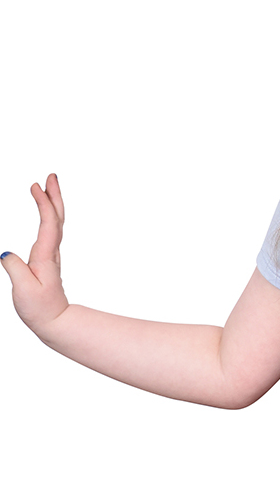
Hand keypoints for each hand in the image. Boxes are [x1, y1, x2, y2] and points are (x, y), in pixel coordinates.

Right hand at [2, 173, 69, 338]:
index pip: (48, 223)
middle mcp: (51, 252)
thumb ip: (15, 270)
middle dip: (54, 195)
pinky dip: (48, 216)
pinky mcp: (47, 259)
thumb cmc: (40, 308)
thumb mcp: (24, 290)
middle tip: (51, 175)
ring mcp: (51, 254)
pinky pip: (50, 231)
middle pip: (57, 218)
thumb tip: (6, 253)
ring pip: (55, 223)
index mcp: (46, 256)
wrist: (55, 321)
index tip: (36, 185)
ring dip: (53, 203)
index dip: (44, 203)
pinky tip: (46, 213)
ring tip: (48, 186)